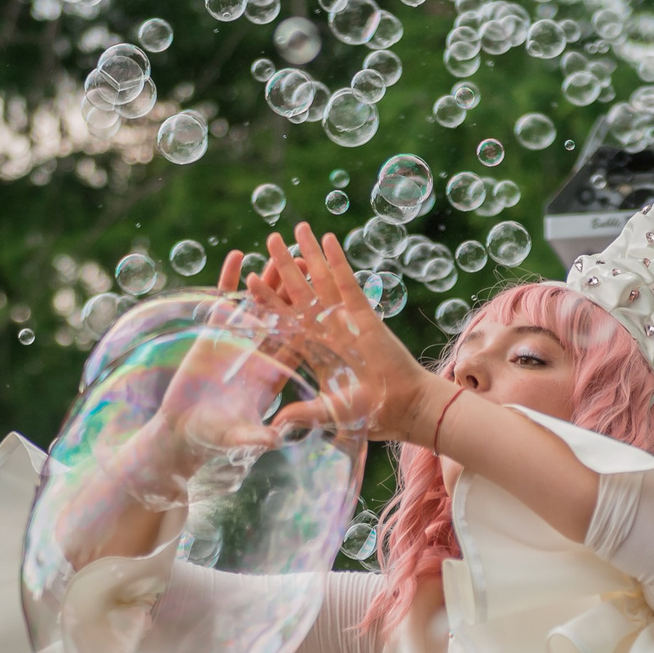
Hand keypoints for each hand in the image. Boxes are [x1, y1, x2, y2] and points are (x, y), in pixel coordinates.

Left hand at [247, 227, 442, 443]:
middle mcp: (326, 330)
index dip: (267, 300)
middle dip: (285, 266)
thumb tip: (278, 424)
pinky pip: (347, 283)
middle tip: (271, 239)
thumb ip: (304, 413)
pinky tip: (328, 239)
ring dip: (310, 255)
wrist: (404, 407)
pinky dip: (337, 261)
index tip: (249, 281)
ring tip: (297, 228)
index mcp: (313, 351)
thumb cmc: (370, 414)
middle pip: (299, 292)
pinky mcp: (365, 315)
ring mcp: (345, 320)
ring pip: (322, 281)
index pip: (284, 319)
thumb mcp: (330, 413)